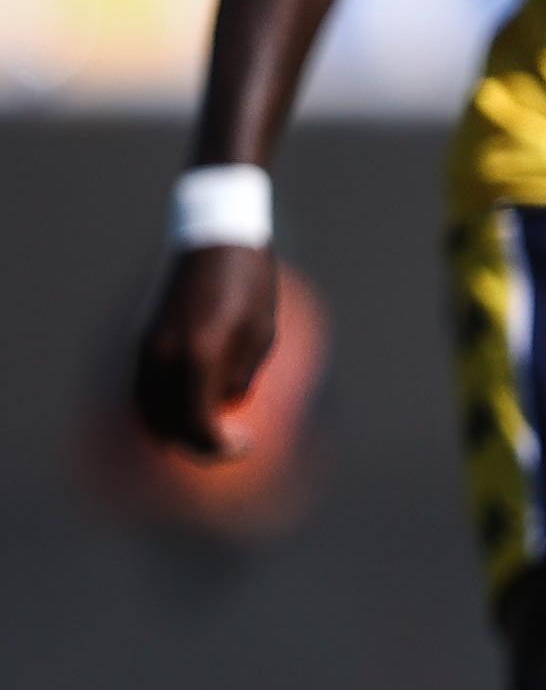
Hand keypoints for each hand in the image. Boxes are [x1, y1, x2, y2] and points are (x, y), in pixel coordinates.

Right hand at [133, 243, 283, 460]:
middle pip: (169, 427)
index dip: (222, 447)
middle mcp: (164, 357)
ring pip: (149, 413)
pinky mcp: (141, 342)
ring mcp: (146, 350)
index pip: (199, 425)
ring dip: (178, 431)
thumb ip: (240, 377)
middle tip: (234, 444)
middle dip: (201, 445)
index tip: (246, 444)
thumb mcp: (261, 335)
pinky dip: (162, 410)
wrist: (214, 241)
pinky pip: (143, 392)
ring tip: (215, 429)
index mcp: (199, 355)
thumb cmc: (249, 285)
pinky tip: (192, 410)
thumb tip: (224, 409)